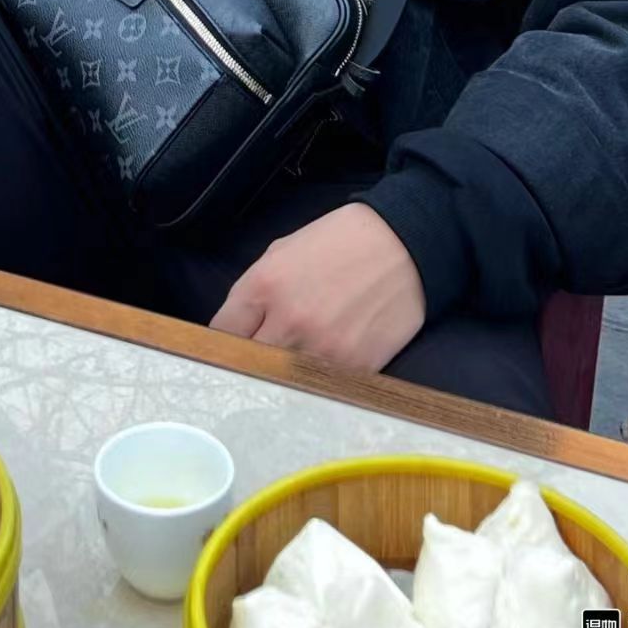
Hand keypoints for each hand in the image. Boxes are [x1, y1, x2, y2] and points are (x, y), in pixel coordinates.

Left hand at [210, 203, 425, 374]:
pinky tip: (326, 362)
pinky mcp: (355, 368)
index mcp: (264, 285)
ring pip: (283, 381)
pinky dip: (319, 381)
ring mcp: (323, 349)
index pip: (222, 332)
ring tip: (295, 361)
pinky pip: (322, 387)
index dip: (222, 341)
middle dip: (249, 361)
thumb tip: (236, 327)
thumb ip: (255, 291)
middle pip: (247, 363)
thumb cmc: (341, 241)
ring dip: (284, 375)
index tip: (229, 346)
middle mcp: (289, 320)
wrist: (406, 243)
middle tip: (258, 359)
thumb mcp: (282, 251)